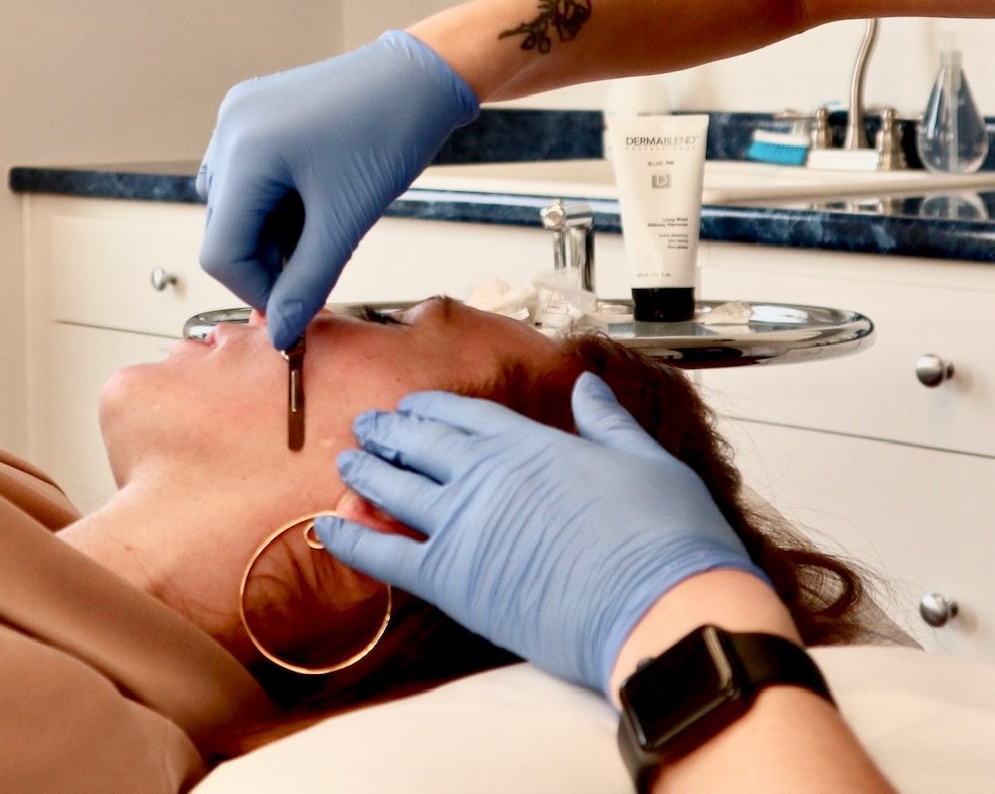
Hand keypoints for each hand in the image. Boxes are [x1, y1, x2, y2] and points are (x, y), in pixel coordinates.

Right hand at [197, 31, 477, 345]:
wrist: (421, 77)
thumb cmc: (392, 132)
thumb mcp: (346, 220)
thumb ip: (308, 283)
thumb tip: (282, 332)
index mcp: (245, 151)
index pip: (222, 252)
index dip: (257, 290)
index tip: (295, 305)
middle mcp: (229, 128)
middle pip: (224, 228)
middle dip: (267, 259)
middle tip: (319, 265)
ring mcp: (239, 116)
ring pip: (234, 205)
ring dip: (271, 232)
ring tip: (324, 227)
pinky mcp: (255, 112)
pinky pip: (247, 175)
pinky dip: (275, 202)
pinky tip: (314, 201)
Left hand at [315, 377, 763, 695]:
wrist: (663, 608)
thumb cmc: (666, 540)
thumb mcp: (645, 460)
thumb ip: (608, 422)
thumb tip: (588, 387)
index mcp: (532, 444)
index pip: (466, 416)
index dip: (434, 409)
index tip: (416, 406)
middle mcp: (488, 476)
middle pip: (422, 444)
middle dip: (391, 432)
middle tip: (368, 426)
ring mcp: (464, 526)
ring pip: (396, 489)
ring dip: (367, 472)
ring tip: (347, 462)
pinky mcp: (453, 580)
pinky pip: (386, 553)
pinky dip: (353, 538)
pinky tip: (328, 527)